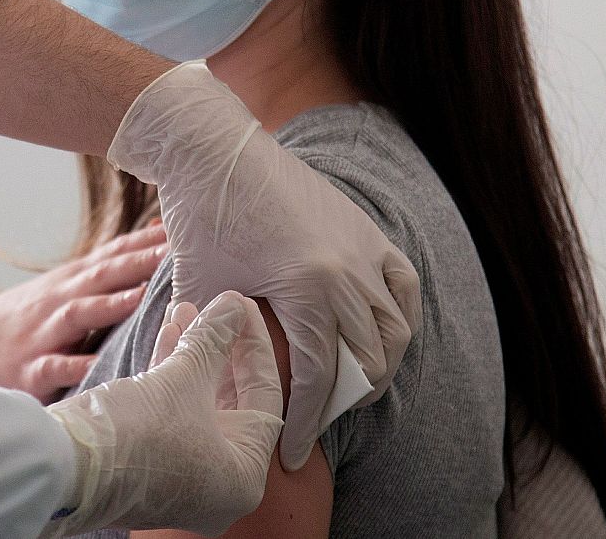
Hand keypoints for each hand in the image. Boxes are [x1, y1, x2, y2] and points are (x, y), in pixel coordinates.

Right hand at [0, 222, 167, 402]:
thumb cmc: (31, 318)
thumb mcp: (65, 286)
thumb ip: (109, 265)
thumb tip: (154, 232)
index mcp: (72, 282)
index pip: (112, 255)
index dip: (145, 242)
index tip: (181, 230)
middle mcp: (60, 302)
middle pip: (101, 277)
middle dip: (137, 264)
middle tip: (173, 254)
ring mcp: (45, 334)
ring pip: (79, 315)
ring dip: (110, 305)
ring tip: (141, 297)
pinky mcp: (32, 370)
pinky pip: (55, 367)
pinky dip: (74, 365)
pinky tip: (96, 365)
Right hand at [40, 291, 283, 537]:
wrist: (64, 467)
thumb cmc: (136, 433)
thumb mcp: (183, 377)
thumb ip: (215, 338)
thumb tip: (234, 305)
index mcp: (243, 476)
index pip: (265, 396)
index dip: (255, 344)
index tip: (242, 306)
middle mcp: (219, 484)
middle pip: (231, 399)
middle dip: (220, 346)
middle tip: (217, 306)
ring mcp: (183, 476)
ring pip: (198, 402)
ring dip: (192, 353)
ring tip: (184, 309)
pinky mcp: (150, 463)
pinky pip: (173, 412)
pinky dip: (171, 374)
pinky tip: (167, 335)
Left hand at [108, 62, 422, 470]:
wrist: (215, 150)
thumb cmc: (202, 217)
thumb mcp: (205, 290)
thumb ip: (219, 343)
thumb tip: (221, 396)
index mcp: (308, 288)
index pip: (321, 377)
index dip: (308, 423)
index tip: (293, 454)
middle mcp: (348, 271)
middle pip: (368, 361)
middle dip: (344, 402)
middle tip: (318, 423)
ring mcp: (364, 248)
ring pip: (395, 329)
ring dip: (378, 366)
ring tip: (349, 388)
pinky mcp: (367, 230)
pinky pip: (403, 286)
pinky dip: (399, 319)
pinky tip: (379, 339)